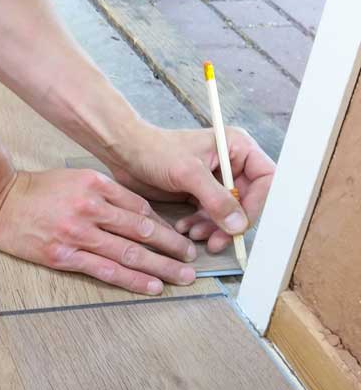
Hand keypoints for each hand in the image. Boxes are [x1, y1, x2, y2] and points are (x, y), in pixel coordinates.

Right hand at [0, 169, 197, 294]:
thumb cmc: (35, 190)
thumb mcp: (74, 178)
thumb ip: (105, 193)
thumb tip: (138, 214)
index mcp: (95, 185)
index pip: (140, 208)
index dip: (164, 225)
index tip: (178, 237)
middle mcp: (90, 208)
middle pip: (141, 230)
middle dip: (172, 247)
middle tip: (191, 259)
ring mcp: (77, 233)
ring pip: (129, 252)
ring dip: (161, 267)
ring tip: (182, 277)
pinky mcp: (64, 255)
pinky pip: (106, 270)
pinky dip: (132, 280)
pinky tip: (151, 286)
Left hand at [102, 125, 274, 252]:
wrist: (125, 152)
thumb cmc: (155, 151)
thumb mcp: (189, 173)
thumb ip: (216, 199)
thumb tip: (238, 225)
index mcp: (237, 148)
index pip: (265, 179)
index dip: (257, 204)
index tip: (240, 224)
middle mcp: (231, 163)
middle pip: (247, 201)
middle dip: (230, 223)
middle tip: (216, 241)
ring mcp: (215, 180)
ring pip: (227, 212)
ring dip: (213, 227)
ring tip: (193, 234)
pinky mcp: (199, 192)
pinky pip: (209, 215)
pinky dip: (200, 225)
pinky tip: (184, 228)